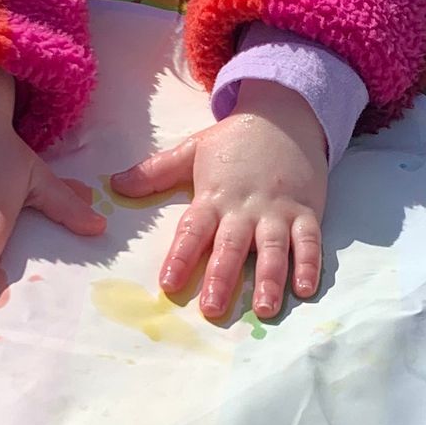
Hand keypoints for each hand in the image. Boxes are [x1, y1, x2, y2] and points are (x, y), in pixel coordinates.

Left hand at [112, 81, 327, 322]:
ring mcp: (278, 210)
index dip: (181, 257)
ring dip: (270, 280)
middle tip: (213, 309)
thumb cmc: (236, 140)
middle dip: (222, 278)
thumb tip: (115, 185)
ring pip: (273, 249)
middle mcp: (245, 207)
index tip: (168, 284)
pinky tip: (306, 290)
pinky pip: (309, 241)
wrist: (285, 115)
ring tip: (263, 309)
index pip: (193, 230)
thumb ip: (155, 171)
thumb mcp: (192, 150)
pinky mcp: (307, 210)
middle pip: (232, 246)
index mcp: (214, 196)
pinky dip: (310, 264)